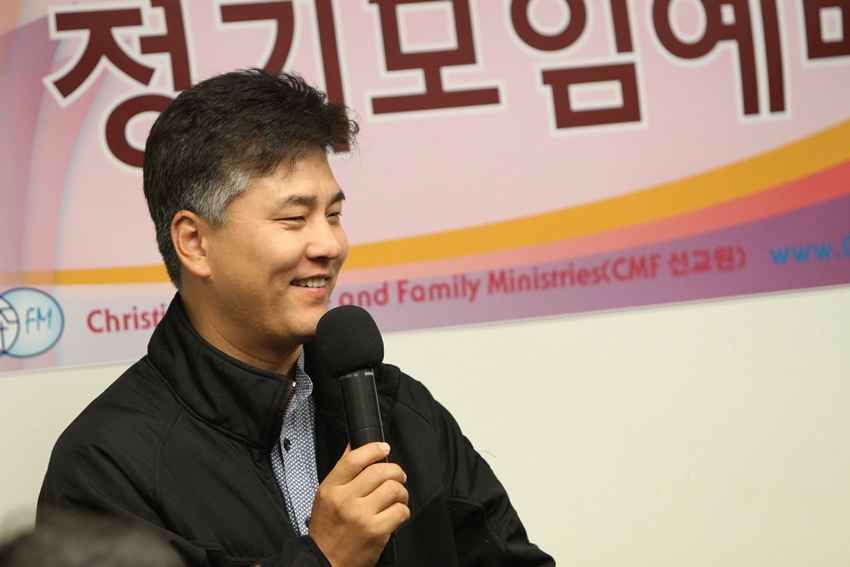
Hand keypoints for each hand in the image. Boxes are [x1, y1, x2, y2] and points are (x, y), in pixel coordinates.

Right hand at [308, 442, 408, 566]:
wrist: (326, 561)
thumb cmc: (327, 530)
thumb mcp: (325, 496)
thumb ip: (341, 471)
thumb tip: (352, 447)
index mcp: (331, 489)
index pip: (354, 459)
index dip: (373, 449)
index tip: (383, 448)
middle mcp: (346, 500)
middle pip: (379, 471)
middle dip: (395, 471)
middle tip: (397, 476)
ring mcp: (362, 516)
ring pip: (393, 488)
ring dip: (401, 491)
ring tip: (397, 496)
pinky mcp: (377, 531)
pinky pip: (400, 510)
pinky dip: (403, 510)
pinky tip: (396, 512)